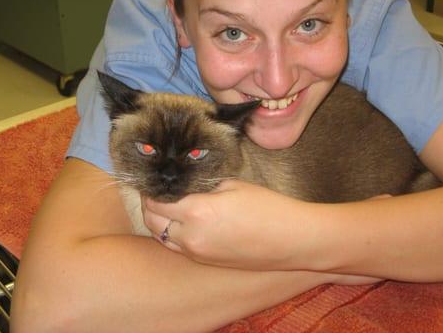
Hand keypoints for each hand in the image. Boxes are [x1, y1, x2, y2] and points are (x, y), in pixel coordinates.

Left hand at [143, 179, 309, 269]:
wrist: (292, 240)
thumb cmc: (268, 208)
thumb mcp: (232, 185)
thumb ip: (203, 185)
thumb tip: (184, 182)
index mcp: (197, 212)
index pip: (156, 202)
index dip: (151, 190)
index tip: (154, 181)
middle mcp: (191, 237)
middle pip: (152, 222)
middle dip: (150, 206)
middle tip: (157, 192)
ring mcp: (198, 253)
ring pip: (162, 237)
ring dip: (159, 222)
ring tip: (168, 207)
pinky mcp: (206, 262)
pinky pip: (178, 248)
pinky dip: (173, 235)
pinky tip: (184, 223)